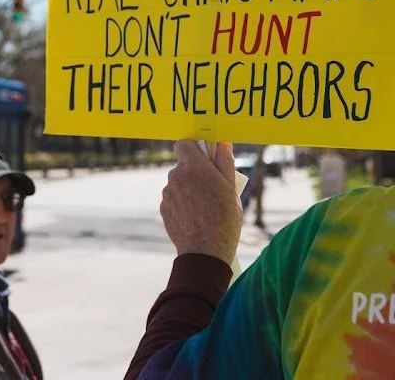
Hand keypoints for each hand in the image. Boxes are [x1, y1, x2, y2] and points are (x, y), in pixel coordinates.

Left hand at [160, 141, 242, 265]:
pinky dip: (182, 203)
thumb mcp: (230, 188)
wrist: (205, 252)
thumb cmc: (224, 219)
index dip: (194, 149)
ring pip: (178, 183)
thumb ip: (224, 161)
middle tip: (212, 187)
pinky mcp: (163, 209)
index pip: (184, 144)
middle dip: (195, 171)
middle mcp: (175, 176)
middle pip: (182, 165)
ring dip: (188, 188)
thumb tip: (223, 142)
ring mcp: (167, 193)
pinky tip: (195, 217)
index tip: (206, 159)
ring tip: (205, 206)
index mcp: (192, 166)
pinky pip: (174, 198)